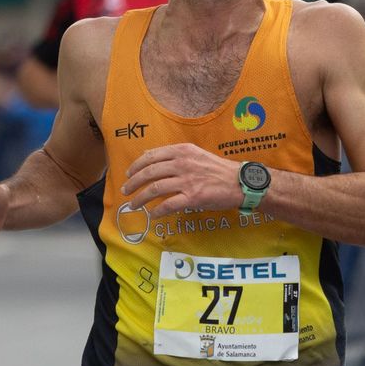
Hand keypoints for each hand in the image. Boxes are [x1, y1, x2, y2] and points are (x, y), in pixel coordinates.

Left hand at [120, 143, 241, 214]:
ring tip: (134, 205)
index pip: (151, 156)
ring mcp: (187, 181)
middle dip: (133, 183)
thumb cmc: (218, 169)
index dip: (136, 166)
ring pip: (155, 189)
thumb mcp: (195, 153)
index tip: (128, 174)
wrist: (239, 182)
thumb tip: (149, 155)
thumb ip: (174, 155)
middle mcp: (182, 163)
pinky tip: (152, 215)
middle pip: (149, 173)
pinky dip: (157, 211)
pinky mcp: (192, 198)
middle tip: (125, 190)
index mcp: (182, 151)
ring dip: (140, 198)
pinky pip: (168, 205)